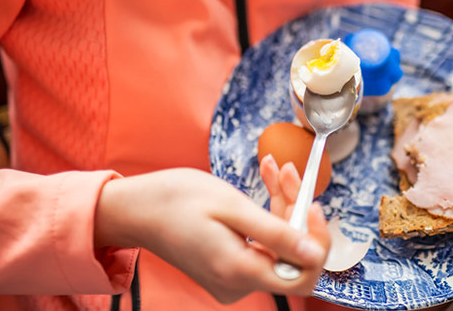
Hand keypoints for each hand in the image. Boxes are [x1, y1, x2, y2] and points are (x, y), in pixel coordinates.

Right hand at [94, 162, 329, 303]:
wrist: (135, 208)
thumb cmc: (175, 200)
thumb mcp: (231, 207)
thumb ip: (275, 232)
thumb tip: (314, 253)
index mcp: (239, 270)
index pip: (303, 274)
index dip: (317, 241)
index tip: (313, 204)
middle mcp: (238, 282)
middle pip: (292, 254)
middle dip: (297, 211)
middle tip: (287, 172)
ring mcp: (233, 277)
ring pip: (279, 244)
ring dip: (283, 204)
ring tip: (274, 168)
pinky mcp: (230, 266)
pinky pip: (263, 242)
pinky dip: (267, 212)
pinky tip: (265, 179)